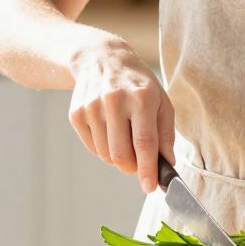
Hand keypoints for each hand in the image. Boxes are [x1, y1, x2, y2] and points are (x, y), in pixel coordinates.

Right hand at [68, 40, 173, 192]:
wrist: (101, 58)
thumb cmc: (138, 84)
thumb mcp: (161, 101)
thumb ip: (166, 134)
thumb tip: (167, 164)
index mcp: (141, 97)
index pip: (144, 142)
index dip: (147, 169)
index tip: (150, 187)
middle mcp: (114, 100)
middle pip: (121, 154)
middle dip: (132, 168)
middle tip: (138, 165)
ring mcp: (92, 107)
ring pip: (106, 155)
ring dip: (118, 158)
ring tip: (124, 139)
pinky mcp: (76, 114)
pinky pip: (92, 148)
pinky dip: (104, 148)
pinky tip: (109, 130)